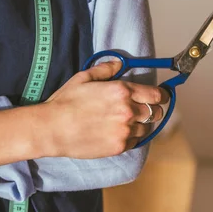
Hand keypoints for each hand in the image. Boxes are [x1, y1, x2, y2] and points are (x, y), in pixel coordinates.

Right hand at [41, 61, 168, 158]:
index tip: (157, 96)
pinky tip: (119, 132)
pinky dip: (132, 137)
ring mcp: (125, 131)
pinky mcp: (119, 146)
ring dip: (141, 124)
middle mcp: (128, 111)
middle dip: (151, 109)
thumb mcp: (83, 78)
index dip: (160, 95)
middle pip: (156, 112)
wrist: (52, 129)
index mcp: (121, 91)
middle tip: (141, 109)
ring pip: (147, 128)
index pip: (156, 95)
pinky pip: (136, 141)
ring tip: (127, 122)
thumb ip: (105, 69)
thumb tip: (119, 64)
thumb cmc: (65, 102)